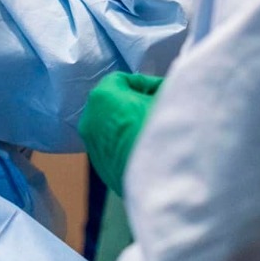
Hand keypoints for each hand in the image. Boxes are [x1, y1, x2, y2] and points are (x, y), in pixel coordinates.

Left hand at [78, 71, 163, 197]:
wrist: (163, 180)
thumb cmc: (165, 132)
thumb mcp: (170, 99)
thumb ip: (165, 90)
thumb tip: (170, 91)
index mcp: (102, 97)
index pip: (122, 80)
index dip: (147, 84)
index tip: (167, 91)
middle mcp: (90, 120)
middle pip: (115, 104)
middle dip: (139, 104)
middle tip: (164, 109)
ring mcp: (94, 147)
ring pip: (114, 128)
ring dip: (134, 127)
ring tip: (161, 132)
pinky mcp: (103, 170)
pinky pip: (116, 150)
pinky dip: (131, 147)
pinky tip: (154, 152)